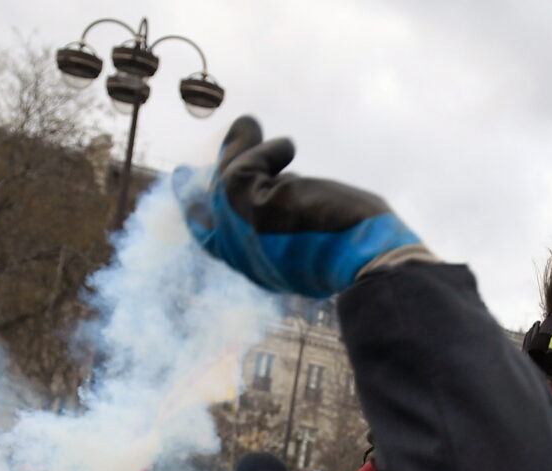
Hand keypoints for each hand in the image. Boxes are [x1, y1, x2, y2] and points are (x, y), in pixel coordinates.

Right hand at [178, 116, 422, 297]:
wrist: (369, 259)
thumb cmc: (357, 251)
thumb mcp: (313, 238)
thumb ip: (288, 221)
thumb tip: (284, 185)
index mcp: (257, 267)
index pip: (211, 240)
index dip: (195, 210)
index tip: (182, 182)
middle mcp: (243, 254)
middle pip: (215, 202)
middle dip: (225, 161)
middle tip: (238, 129)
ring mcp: (243, 231)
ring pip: (228, 178)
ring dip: (242, 145)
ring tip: (251, 124)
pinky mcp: (253, 207)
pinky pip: (246, 166)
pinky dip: (267, 150)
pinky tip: (289, 147)